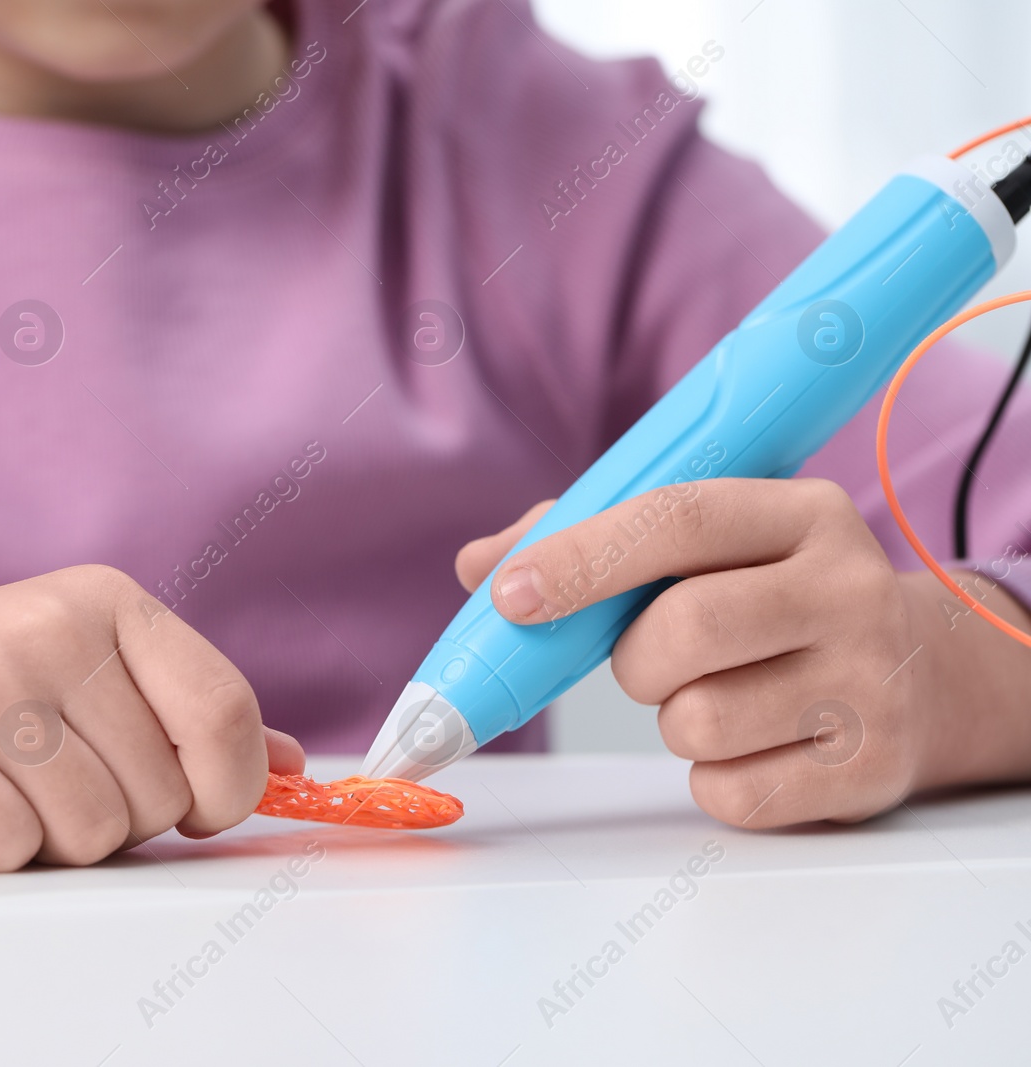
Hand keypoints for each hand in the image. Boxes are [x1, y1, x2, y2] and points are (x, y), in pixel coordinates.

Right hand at [0, 565, 303, 870]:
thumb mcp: (81, 678)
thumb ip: (182, 716)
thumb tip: (285, 763)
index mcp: (105, 601)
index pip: (222, 712)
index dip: (225, 787)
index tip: (196, 810)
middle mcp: (47, 626)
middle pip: (157, 794)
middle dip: (114, 822)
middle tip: (42, 784)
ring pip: (89, 834)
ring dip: (47, 842)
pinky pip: (9, 853)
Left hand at [455, 480, 1030, 827]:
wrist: (922, 675)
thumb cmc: (771, 599)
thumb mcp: (710, 547)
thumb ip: (591, 540)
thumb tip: (480, 566)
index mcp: (802, 514)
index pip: (678, 519)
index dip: (582, 558)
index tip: (510, 595)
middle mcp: (850, 589)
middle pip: (683, 630)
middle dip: (632, 659)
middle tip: (649, 660)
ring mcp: (871, 684)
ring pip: (697, 720)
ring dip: (674, 719)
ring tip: (719, 695)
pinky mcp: (870, 771)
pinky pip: (729, 792)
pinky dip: (713, 778)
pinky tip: (755, 744)